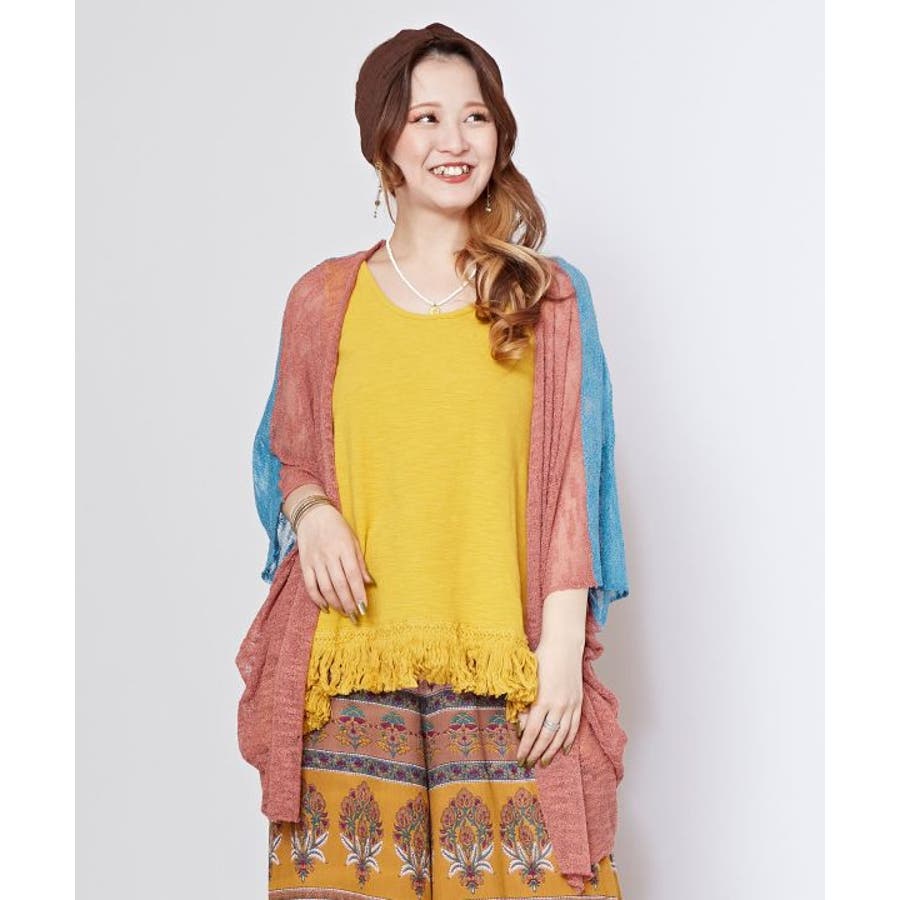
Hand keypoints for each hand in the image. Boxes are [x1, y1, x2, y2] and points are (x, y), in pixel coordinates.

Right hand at [295, 504, 374, 622]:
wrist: (312, 515)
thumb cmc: (337, 527)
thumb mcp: (353, 540)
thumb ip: (360, 562)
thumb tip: (370, 583)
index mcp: (344, 548)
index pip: (353, 575)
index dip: (359, 593)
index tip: (364, 608)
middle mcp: (329, 555)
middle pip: (340, 585)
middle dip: (349, 603)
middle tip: (356, 617)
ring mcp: (315, 561)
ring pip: (325, 588)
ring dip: (336, 604)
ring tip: (345, 613)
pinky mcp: (304, 564)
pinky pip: (310, 586)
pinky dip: (317, 599)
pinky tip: (326, 608)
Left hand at [515, 630, 583, 767]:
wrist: (563, 646)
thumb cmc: (542, 659)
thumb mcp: (528, 681)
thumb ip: (524, 704)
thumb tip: (520, 727)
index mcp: (542, 700)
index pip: (531, 731)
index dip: (525, 747)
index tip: (520, 758)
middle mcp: (558, 706)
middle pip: (546, 737)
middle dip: (536, 753)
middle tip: (529, 764)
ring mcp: (570, 705)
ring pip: (561, 736)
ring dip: (552, 751)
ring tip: (544, 762)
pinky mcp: (578, 702)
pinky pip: (574, 727)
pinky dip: (568, 740)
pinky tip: (563, 750)